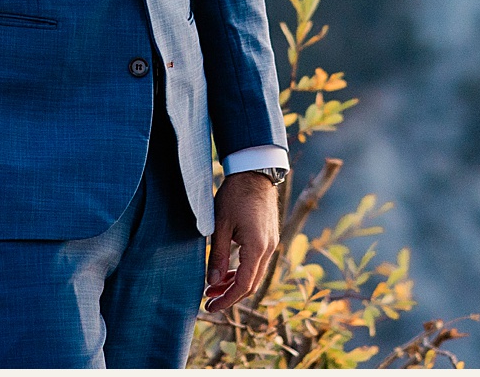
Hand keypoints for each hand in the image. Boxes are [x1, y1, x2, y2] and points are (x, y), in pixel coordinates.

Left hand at [205, 170, 281, 311]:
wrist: (254, 172)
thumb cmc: (235, 195)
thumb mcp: (221, 225)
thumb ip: (218, 256)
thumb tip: (212, 283)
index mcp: (257, 247)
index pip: (244, 285)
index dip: (227, 300)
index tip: (210, 307)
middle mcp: (269, 248)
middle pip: (252, 284)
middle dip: (230, 295)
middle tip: (208, 301)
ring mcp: (271, 243)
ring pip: (255, 274)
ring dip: (235, 284)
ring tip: (213, 288)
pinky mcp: (269, 238)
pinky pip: (257, 263)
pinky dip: (243, 272)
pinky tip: (227, 272)